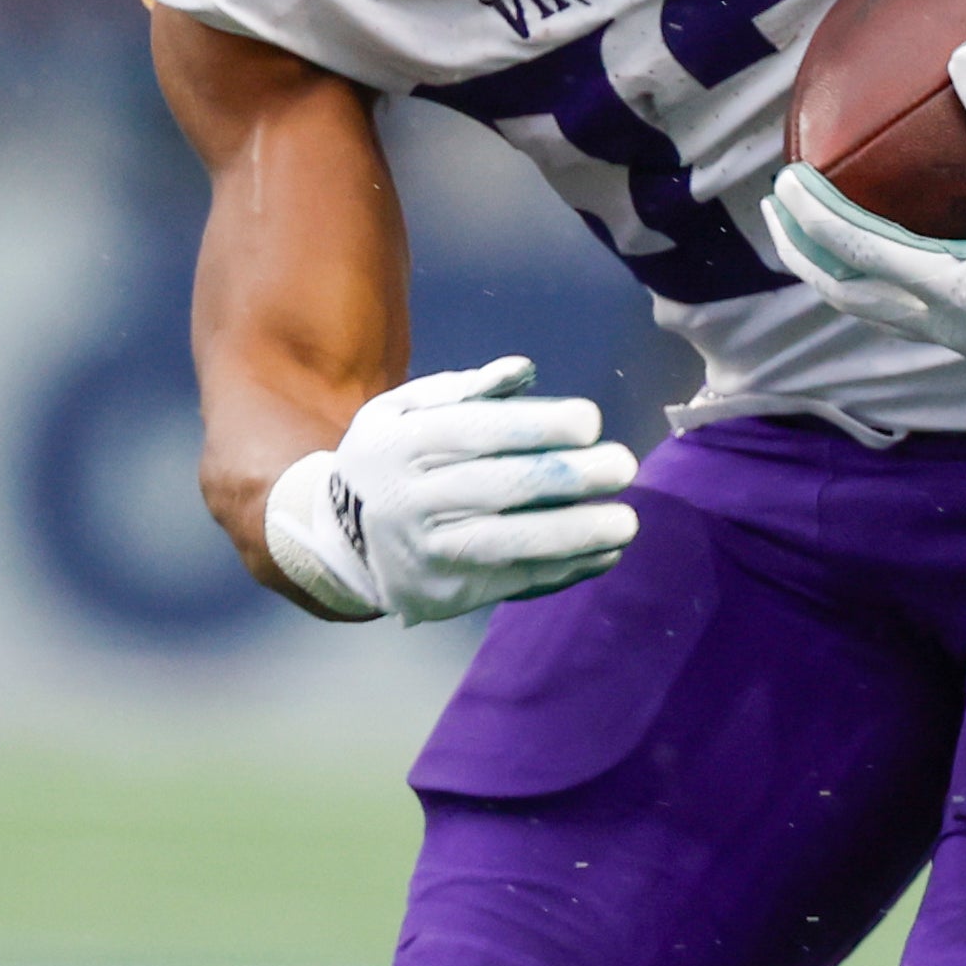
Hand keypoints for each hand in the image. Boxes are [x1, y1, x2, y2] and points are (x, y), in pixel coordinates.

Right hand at [260, 357, 638, 624]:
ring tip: (626, 521)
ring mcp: (424, 552)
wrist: (340, 541)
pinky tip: (603, 554)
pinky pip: (511, 582)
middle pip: (497, 488)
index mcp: (399, 444)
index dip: (535, 425)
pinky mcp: (443, 594)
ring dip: (574, 534)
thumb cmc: (388, 462)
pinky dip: (563, 570)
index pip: (474, 431)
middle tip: (623, 465)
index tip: (590, 421)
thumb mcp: (401, 412)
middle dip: (567, 477)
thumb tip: (522, 371)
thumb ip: (462, 390)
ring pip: (507, 543)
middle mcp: (407, 500)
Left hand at [763, 42, 965, 385]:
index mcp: (957, 288)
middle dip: (802, 250)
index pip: (859, 252)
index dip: (815, 216)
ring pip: (869, 308)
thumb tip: (965, 54)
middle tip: (778, 202)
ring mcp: (957, 336)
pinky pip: (899, 309)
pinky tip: (874, 247)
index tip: (787, 177)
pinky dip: (868, 277)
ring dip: (830, 269)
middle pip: (845, 292)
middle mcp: (945, 321)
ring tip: (806, 229)